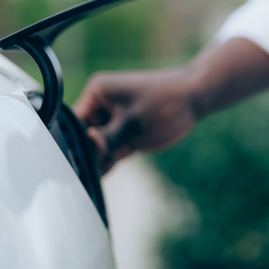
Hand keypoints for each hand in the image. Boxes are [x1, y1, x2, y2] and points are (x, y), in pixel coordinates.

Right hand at [74, 67, 197, 172]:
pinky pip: (109, 153)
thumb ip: (107, 140)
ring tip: (95, 175)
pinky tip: (102, 176)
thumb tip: (85, 150)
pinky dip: (107, 164)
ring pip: (96, 149)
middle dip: (87, 155)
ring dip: (97, 162)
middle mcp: (100, 106)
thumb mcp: (133, 123)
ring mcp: (112, 122)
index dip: (75, 144)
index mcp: (97, 93)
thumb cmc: (165, 101)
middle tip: (88, 173)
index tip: (74, 165)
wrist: (194, 98)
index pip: (75, 123)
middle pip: (83, 137)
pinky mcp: (125, 135)